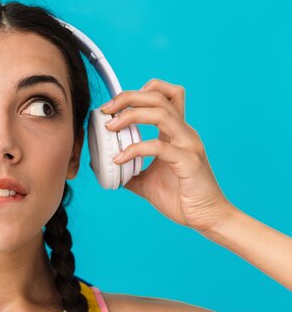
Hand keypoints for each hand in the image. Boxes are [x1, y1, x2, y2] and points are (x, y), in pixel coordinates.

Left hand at [101, 78, 234, 232]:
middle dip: (129, 97)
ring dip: (131, 115)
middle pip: (159, 97)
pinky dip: (136, 149)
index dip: (138, 93)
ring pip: (161, 114)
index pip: (164, 96)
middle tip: (106, 109)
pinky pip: (160, 147)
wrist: (206, 218)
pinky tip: (119, 159)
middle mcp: (184, 133)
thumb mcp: (146, 181)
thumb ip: (128, 170)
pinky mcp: (189, 162)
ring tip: (110, 127)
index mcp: (176, 132)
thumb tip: (104, 166)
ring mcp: (188, 145)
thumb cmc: (180, 198)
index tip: (113, 106)